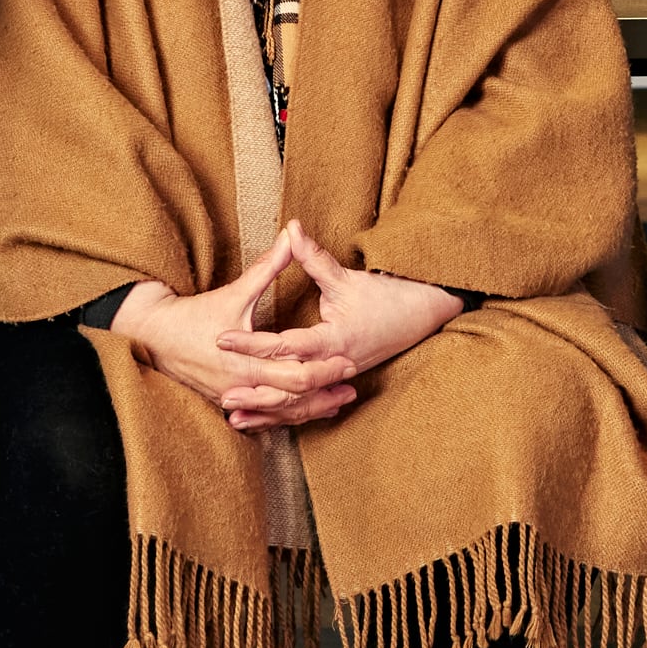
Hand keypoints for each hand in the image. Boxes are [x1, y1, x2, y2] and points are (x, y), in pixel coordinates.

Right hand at [108, 235, 356, 430]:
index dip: (325, 369)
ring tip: (338, 400)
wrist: (154, 335)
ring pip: (280, 412)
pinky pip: (264, 414)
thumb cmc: (194, 314)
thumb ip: (267, 268)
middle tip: (352, 381)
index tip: (349, 361)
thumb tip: (291, 236)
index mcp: (246, 363)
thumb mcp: (234, 292)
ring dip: (311, 407)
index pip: (295, 376)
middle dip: (325, 391)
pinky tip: (306, 408)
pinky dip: (287, 412)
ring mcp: (234, 397)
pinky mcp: (228, 401)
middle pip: (294, 398)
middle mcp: (241, 386)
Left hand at [216, 223, 464, 418]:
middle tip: (222, 391)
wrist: (424, 315)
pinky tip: (260, 418)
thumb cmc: (386, 296)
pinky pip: (308, 404)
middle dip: (256, 390)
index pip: (286, 345)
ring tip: (232, 413)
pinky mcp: (340, 382)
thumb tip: (291, 228)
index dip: (252, 343)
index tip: (222, 338)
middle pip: (290, 384)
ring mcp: (339, 378)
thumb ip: (313, 257)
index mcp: (335, 339)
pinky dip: (284, 413)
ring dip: (266, 409)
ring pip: (299, 402)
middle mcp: (336, 364)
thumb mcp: (346, 277)